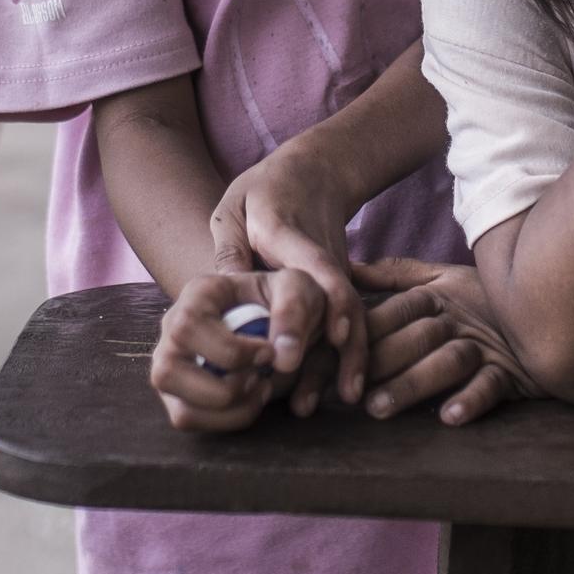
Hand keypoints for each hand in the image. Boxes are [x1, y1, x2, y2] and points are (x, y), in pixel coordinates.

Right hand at [150, 269, 337, 431]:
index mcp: (197, 295)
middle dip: (226, 387)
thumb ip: (294, 311)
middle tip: (262, 376)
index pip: (188, 326)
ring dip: (229, 410)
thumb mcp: (298, 288)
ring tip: (260, 388)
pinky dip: (228, 421)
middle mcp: (173, 330)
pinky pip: (190, 422)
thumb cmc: (285, 300)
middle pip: (168, 371)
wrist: (285, 321)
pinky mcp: (181, 395)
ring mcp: (172, 365)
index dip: (230, 351)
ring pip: (180, 409)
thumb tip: (283, 361)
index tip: (270, 354)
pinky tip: (252, 400)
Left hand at [211, 141, 368, 403]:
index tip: (313, 343)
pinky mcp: (340, 287)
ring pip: (349, 320)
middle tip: (306, 398)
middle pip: (337, 306)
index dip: (314, 307)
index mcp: (288, 233)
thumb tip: (223, 295)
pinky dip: (347, 356)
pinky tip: (341, 388)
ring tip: (333, 400)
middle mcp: (321, 258)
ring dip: (346, 361)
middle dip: (332, 351)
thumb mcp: (234, 207)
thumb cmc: (265, 191)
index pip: (311, 270)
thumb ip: (229, 248)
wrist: (317, 172)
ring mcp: (337, 273)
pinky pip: (347, 323)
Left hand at [352, 258, 539, 426]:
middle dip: (381, 362)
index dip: (365, 330)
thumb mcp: (443, 277)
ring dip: (412, 384)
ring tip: (380, 408)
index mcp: (438, 296)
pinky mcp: (514, 372)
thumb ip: (396, 275)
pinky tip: (449, 417)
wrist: (553, 306)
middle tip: (346, 390)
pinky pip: (492, 384)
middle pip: (416, 337)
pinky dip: (471, 400)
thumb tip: (348, 268)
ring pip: (448, 362)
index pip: (396, 311)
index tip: (333, 353)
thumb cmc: (486, 298)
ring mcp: (487, 346)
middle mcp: (459, 320)